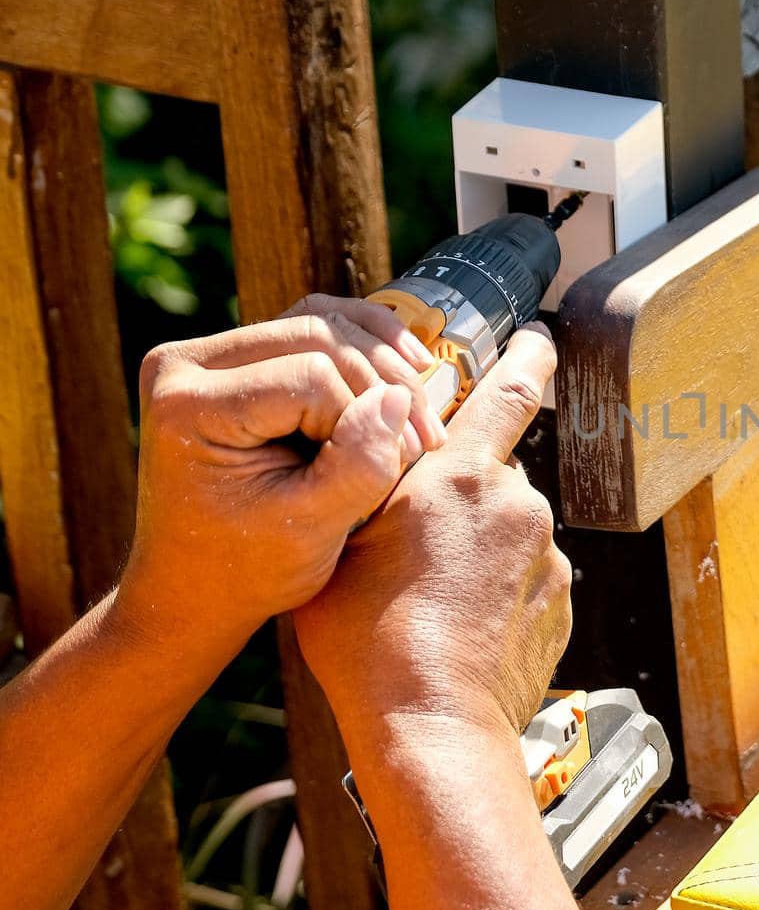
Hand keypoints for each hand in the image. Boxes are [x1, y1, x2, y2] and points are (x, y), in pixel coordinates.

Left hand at [121, 295, 448, 640]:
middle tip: (425, 438)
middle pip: (316, 336)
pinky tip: (409, 362)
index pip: (309, 378)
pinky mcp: (235, 359)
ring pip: (319, 320)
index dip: (363, 420)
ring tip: (423, 406)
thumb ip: (357, 465)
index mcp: (187, 405)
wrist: (195, 589)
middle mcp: (183, 364)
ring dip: (382, 359)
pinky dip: (364, 342)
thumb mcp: (310, 530)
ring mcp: (206, 355)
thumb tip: (397, 398)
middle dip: (382, 385)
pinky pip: (310, 324)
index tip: (386, 473)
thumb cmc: (246, 569)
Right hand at [294, 324, 572, 737]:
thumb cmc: (369, 639)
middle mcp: (519, 504)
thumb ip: (374, 476)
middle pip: (494, 476)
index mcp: (463, 475)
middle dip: (463, 496)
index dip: (527, 355)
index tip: (537, 337)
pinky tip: (463, 626)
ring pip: (510, 531)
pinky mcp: (564, 602)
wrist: (431, 726)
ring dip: (480, 548)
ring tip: (433, 601)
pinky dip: (502, 590)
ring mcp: (549, 555)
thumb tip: (394, 438)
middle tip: (419, 546)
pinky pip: (529, 578)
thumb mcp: (342, 541)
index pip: (510, 390)